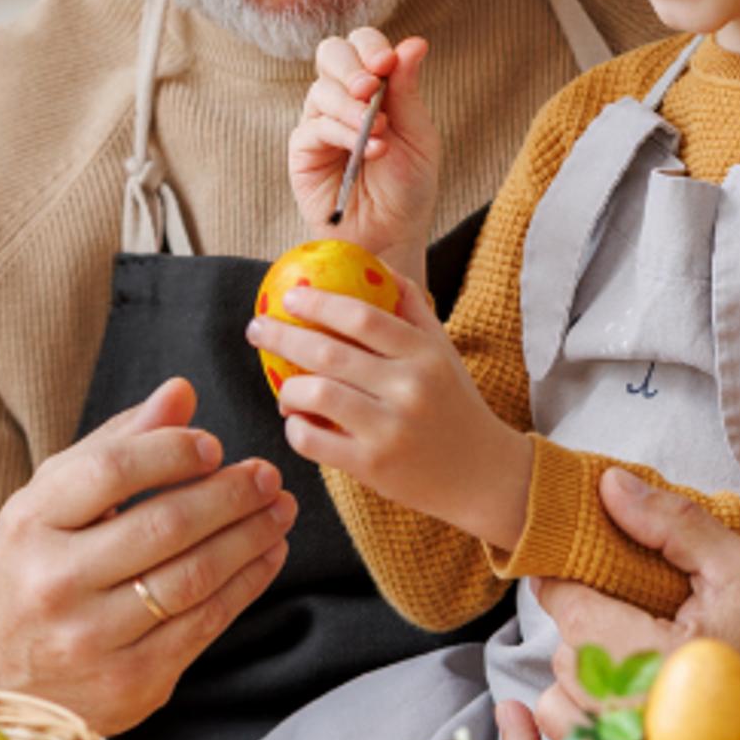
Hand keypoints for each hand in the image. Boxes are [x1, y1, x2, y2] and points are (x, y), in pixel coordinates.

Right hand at [0, 378, 300, 736]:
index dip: (171, 452)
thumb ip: (117, 445)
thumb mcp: (54, 501)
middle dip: (229, 496)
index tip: (212, 446)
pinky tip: (265, 556)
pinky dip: (245, 585)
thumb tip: (181, 392)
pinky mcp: (130, 681)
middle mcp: (55, 582)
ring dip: (249, 538)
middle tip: (266, 476)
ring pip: (191, 578)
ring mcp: (92, 637)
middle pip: (163, 527)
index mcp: (30, 524)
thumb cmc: (35, 567)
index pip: (110, 472)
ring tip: (278, 511)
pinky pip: (203, 625)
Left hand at [255, 281, 529, 546]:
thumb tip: (373, 265)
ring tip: (283, 387)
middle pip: (328, 353)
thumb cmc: (454, 404)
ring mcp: (389, 429)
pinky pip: (313, 440)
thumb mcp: (442, 352)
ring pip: (316, 395)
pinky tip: (297, 420)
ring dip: (287, 387)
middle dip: (282, 335)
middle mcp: (408, 388)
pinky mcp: (372, 466)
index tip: (290, 295)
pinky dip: (294, 426)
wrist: (482, 474)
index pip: (361, 317)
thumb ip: (412, 308)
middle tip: (257, 327)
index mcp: (424, 354)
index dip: (319, 302)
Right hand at [288, 30, 436, 263]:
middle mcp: (343, 98)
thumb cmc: (408, 187)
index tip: (387, 64)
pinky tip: (369, 150)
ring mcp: (320, 121)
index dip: (371, 46)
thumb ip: (408, 90)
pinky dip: (343, 133)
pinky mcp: (304, 149)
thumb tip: (415, 42)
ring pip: (321, 89)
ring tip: (379, 133)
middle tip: (371, 87)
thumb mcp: (418, 134)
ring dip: (352, 107)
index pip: (362, 44)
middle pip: (331, 52)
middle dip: (352, 65)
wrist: (391, 234)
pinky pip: (315, 126)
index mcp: (374, 87)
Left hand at [535, 468, 739, 739]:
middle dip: (588, 628)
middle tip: (630, 616)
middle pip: (565, 653)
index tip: (587, 572)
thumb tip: (608, 485)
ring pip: (558, 705)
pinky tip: (546, 716)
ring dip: (580, 680)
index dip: (569, 580)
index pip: (567, 603)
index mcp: (647, 658)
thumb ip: (674, 525)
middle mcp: (623, 718)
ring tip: (628, 663)